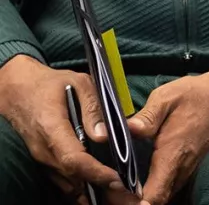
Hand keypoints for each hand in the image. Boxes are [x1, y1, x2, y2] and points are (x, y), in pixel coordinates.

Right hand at [0, 55, 122, 196]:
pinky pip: (61, 180)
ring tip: (117, 192)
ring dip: (90, 189)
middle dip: (99, 186)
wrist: (16, 90)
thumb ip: (93, 108)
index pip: (73, 159)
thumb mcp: (78, 82)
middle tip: (127, 191)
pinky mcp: (43, 161)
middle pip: (72, 176)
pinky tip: (99, 185)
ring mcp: (40, 158)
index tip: (117, 179)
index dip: (95, 172)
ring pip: (67, 183)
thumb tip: (104, 136)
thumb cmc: (50, 84)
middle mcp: (43, 149)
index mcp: (51, 128)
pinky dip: (80, 185)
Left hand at [125, 63, 208, 204]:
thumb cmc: (202, 93)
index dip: (135, 203)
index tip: (119, 195)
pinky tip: (150, 171)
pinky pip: (177, 183)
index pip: (154, 196)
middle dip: (137, 199)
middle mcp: (185, 167)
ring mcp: (194, 168)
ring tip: (130, 182)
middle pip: (159, 199)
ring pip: (168, 192)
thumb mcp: (169, 96)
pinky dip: (162, 184)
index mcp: (173, 153)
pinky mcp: (198, 165)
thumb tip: (119, 132)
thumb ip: (145, 117)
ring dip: (150, 192)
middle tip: (118, 188)